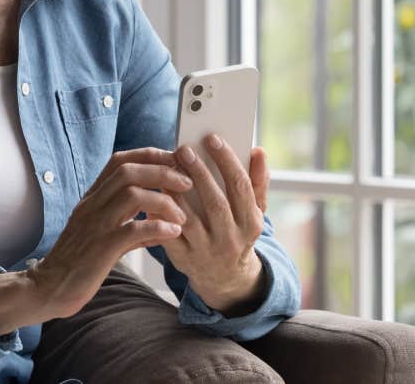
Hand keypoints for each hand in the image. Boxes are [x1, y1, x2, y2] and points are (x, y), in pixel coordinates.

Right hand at [29, 147, 193, 318]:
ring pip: (131, 194)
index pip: (120, 161)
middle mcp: (91, 205)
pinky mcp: (100, 248)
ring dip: (163, 201)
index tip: (175, 162)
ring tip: (182, 216)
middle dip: (163, 171)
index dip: (150, 156)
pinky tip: (173, 233)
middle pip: (128, 171)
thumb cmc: (78, 263)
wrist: (49, 289)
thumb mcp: (104, 237)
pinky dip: (157, 228)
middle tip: (187, 184)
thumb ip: (130, 228)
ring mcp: (94, 225)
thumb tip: (162, 227)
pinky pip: (132, 230)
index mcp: (92, 198)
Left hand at [160, 135, 270, 314]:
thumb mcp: (254, 211)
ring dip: (176, 192)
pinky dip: (161, 213)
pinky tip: (156, 193)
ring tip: (167, 167)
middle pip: (215, 202)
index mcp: (251, 223)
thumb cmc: (238, 231)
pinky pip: (169, 233)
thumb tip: (258, 150)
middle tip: (184, 149)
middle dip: (199, 173)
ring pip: (189, 218)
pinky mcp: (184, 258)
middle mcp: (231, 239)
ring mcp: (206, 251)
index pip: (241, 187)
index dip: (227, 161)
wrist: (225, 276)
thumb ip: (257, 181)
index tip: (212, 138)